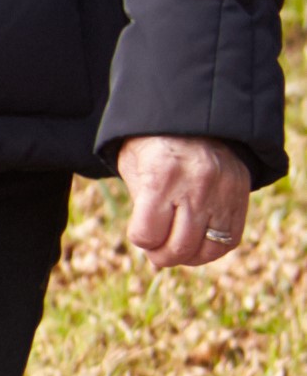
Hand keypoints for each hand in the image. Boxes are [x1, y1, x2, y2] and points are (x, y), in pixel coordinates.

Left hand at [119, 134, 251, 270]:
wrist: (194, 118)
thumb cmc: (153, 146)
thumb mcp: (133, 167)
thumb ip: (141, 207)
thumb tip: (153, 252)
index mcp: (161, 177)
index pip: (147, 234)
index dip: (141, 240)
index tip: (141, 232)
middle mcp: (196, 186)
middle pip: (179, 247)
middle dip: (162, 257)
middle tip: (157, 252)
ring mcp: (223, 193)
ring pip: (207, 249)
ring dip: (188, 257)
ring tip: (177, 248)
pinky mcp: (241, 197)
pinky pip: (230, 241)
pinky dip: (212, 250)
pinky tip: (198, 243)